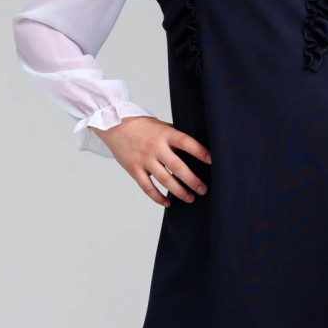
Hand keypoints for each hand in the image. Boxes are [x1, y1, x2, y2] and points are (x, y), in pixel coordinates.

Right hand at [89, 116, 211, 207]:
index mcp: (165, 134)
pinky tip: (167, 203)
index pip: (186, 143)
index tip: (212, 161)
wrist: (115, 125)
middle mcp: (155, 147)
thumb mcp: (161, 126)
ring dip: (179, 192)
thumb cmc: (142, 126)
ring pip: (164, 180)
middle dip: (193, 180)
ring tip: (190, 198)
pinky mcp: (134, 169)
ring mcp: (144, 159)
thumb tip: (197, 150)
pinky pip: (147, 188)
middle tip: (203, 189)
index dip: (200, 152)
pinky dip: (158, 197)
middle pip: (177, 167)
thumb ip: (176, 137)